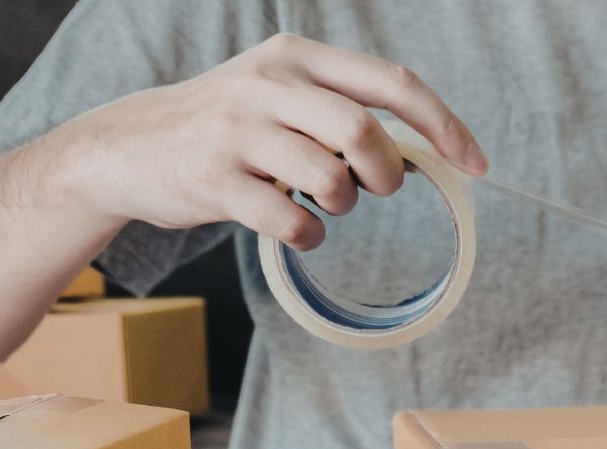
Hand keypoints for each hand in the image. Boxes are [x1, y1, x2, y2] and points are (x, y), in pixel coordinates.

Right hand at [51, 33, 486, 249]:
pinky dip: (309, 235)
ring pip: (331, 180)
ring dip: (342, 205)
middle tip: (378, 190)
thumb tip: (426, 150)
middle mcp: (266, 83)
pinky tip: (295, 227)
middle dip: (388, 175)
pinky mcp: (213, 180)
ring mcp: (236, 131)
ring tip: (321, 203)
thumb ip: (343, 107)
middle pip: (365, 132)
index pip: (392, 82)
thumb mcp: (280, 92)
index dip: (443, 125)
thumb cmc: (228, 127)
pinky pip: (292, 221)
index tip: (477, 164)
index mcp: (295, 55)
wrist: (129, 148)